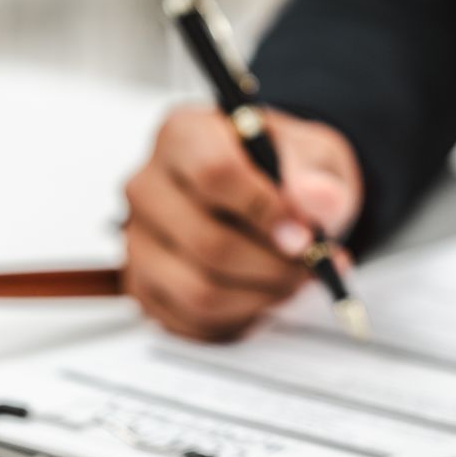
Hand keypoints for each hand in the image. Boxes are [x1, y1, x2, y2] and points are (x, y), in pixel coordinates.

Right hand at [122, 105, 362, 342]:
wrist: (269, 193)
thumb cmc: (283, 167)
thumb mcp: (313, 153)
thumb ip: (316, 173)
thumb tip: (317, 200)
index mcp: (183, 135)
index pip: (214, 173)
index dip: (265, 210)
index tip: (305, 233)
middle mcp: (147, 186)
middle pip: (207, 242)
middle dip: (274, 265)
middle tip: (312, 264)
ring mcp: (138, 239)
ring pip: (198, 290)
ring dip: (260, 296)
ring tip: (293, 279)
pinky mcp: (144, 285)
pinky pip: (193, 321)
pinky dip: (240, 318)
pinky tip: (263, 292)